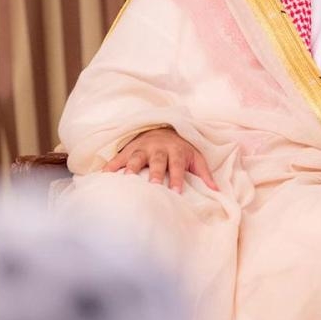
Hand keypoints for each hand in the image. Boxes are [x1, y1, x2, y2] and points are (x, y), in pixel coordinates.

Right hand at [103, 127, 218, 192]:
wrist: (164, 127)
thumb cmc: (181, 148)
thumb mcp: (196, 157)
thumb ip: (204, 173)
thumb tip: (217, 191)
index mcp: (176, 151)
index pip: (177, 165)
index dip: (177, 178)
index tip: (176, 193)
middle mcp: (159, 148)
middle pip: (157, 161)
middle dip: (155, 173)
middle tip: (153, 186)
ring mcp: (143, 148)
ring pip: (137, 157)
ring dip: (132, 167)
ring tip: (126, 179)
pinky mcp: (130, 149)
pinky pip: (119, 157)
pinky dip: (111, 165)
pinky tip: (103, 175)